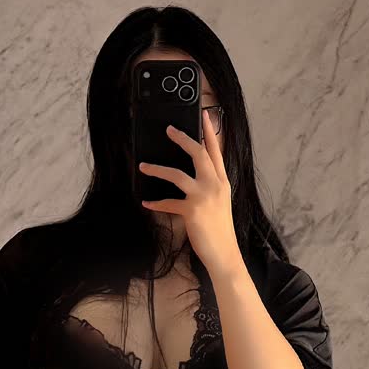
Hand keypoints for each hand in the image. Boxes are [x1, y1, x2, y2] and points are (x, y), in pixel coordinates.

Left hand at [139, 110, 242, 279]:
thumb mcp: (220, 202)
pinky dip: (155, 203)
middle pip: (198, 154)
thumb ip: (210, 185)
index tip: (205, 115)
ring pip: (177, 174)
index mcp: (222, 182)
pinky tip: (146, 203)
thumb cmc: (220, 229)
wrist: (224, 253)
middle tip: (169, 129)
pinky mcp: (192, 210)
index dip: (210, 132)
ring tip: (143, 166)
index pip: (217, 151)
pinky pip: (168, 202)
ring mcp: (204, 197)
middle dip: (183, 138)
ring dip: (157, 169)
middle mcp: (215, 185)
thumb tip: (192, 174)